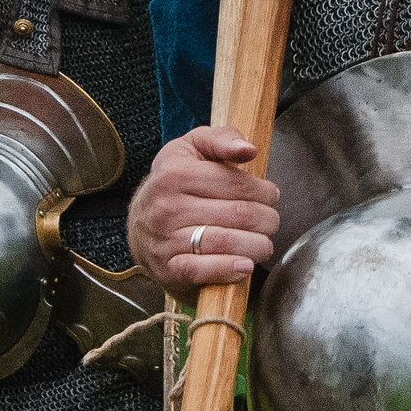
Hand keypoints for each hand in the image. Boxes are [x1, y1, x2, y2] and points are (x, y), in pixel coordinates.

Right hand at [127, 126, 279, 297]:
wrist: (140, 226)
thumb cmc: (174, 184)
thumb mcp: (192, 149)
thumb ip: (222, 139)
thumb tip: (247, 149)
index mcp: (175, 173)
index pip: (236, 183)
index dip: (263, 191)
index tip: (270, 196)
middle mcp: (167, 206)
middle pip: (237, 214)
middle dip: (266, 220)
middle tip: (270, 221)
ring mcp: (165, 240)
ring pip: (225, 242)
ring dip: (256, 245)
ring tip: (263, 243)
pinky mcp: (168, 269)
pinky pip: (203, 270)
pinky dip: (230, 270)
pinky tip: (245, 266)